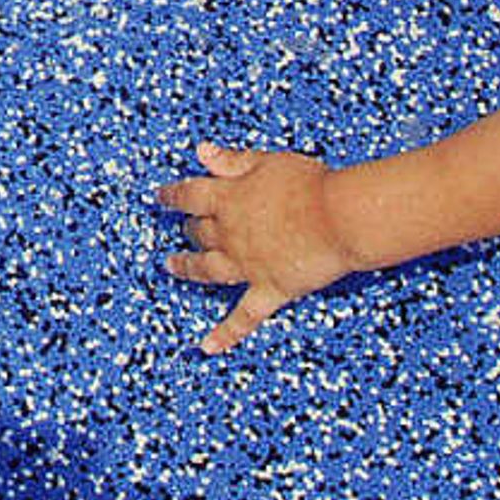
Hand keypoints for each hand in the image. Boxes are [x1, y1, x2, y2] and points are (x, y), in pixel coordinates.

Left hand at [156, 145, 358, 353]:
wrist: (339, 217)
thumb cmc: (310, 185)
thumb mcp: (267, 161)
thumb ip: (232, 160)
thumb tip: (202, 152)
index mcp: (228, 198)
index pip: (189, 195)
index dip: (173, 195)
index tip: (161, 197)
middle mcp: (231, 234)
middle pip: (200, 233)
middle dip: (190, 230)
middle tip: (184, 230)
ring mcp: (247, 266)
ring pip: (207, 270)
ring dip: (187, 269)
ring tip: (172, 268)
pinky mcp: (269, 291)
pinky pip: (242, 318)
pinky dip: (224, 334)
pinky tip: (207, 347)